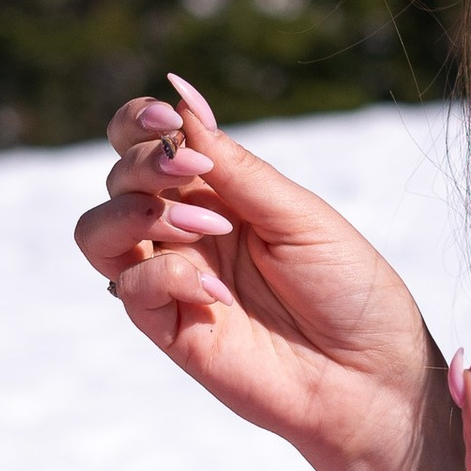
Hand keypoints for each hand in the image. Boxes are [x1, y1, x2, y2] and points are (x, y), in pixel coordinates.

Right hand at [73, 75, 470, 470]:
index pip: (146, 142)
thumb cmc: (350, 290)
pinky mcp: (168, 329)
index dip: (137, 122)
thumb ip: (235, 165)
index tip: (164, 118)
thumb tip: (179, 93)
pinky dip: (168, 275)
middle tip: (193, 173)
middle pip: (117, 179)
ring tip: (202, 226)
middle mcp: (186, 230)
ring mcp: (173, 279)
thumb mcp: (298, 215)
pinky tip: (218, 294)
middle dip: (143, 164)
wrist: (372, 377)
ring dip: (135, 213)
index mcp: (218, 192)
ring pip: (98, 233)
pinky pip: (131, 288)